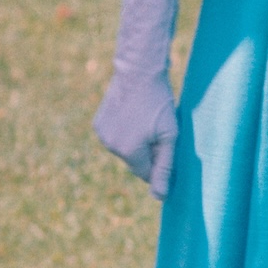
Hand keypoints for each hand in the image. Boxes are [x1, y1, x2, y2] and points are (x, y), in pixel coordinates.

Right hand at [94, 70, 178, 200]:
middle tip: (155, 127)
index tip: (164, 143)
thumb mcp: (169, 135)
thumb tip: (160, 197)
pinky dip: (123, 131)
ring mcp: (102, 134)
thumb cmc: (158, 102)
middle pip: (134, 161)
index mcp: (129, 151)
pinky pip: (114, 137)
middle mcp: (111, 146)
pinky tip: (131, 113)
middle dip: (145, 151)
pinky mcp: (98, 123)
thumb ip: (165, 168)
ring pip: (123, 149)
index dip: (158, 161)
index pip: (146, 173)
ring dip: (133, 141)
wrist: (139, 70)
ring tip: (143, 118)